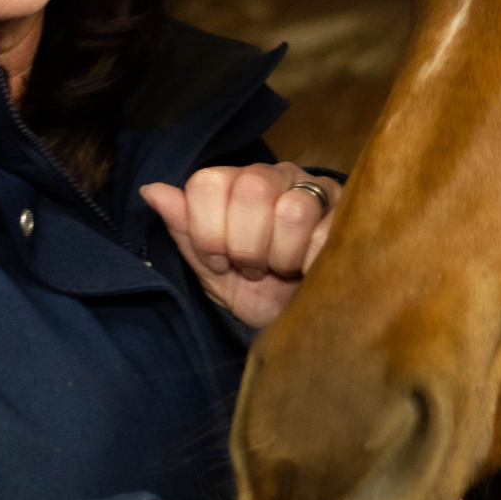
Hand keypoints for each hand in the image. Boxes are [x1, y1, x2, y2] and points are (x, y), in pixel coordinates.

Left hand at [140, 163, 342, 327]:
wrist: (306, 323)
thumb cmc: (258, 293)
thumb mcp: (214, 272)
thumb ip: (185, 230)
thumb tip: (151, 190)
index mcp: (235, 184)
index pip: (207, 182)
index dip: (208, 231)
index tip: (220, 261)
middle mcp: (275, 176)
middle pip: (249, 189)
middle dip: (246, 245)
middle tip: (254, 268)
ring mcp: (315, 188)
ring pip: (291, 209)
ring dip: (283, 255)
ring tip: (285, 269)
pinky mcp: (349, 210)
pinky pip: (326, 231)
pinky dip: (312, 261)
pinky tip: (312, 269)